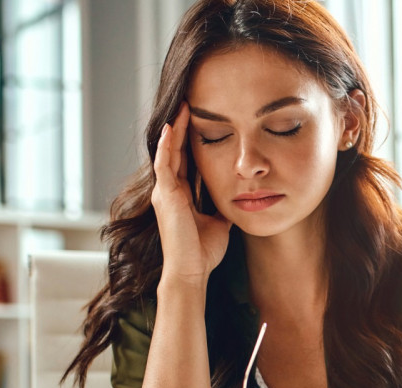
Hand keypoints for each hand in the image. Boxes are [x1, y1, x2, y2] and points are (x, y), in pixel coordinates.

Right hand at [151, 101, 232, 286]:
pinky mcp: (165, 195)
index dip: (191, 141)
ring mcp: (164, 192)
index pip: (185, 161)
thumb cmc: (203, 252)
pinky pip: (163, 164)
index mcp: (181, 196)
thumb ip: (222, 207)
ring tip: (182, 107)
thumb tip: (238, 198)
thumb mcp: (218, 222)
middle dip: (181, 127)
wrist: (191, 271)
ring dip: (174, 129)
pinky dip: (166, 145)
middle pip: (174, 151)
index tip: (201, 121)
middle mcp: (169, 191)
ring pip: (167, 152)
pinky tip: (170, 128)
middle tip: (189, 103)